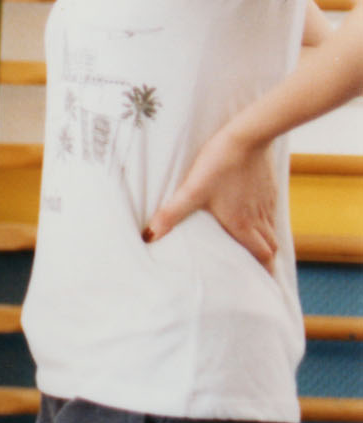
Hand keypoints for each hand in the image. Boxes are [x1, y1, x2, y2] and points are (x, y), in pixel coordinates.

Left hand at [146, 127, 282, 272]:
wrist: (248, 135)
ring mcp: (266, 203)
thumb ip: (172, 214)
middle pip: (271, 248)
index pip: (261, 256)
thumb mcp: (192, 190)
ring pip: (272, 231)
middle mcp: (259, 217)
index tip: (262, 287)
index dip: (263, 273)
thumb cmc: (219, 163)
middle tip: (258, 275)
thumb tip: (149, 235)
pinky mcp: (268, 189)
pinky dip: (266, 225)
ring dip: (266, 245)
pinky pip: (271, 214)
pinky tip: (253, 221)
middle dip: (266, 264)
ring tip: (255, 253)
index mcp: (243, 224)